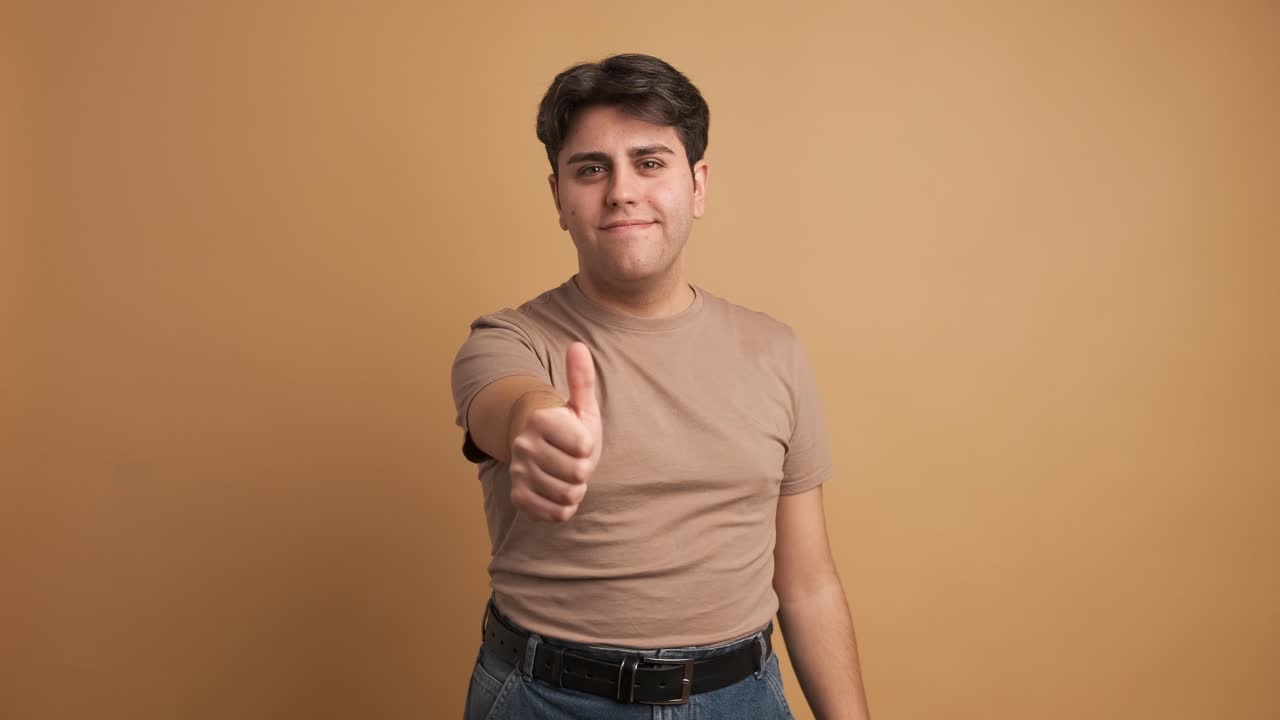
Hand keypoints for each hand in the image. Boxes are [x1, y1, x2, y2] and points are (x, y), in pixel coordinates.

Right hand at [508, 342, 602, 521]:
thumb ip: (581, 379)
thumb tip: (578, 346)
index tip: (579, 440)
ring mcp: (518, 472)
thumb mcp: (581, 405)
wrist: (545, 453)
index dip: (590, 446)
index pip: (584, 446)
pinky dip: (564, 507)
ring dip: (575, 488)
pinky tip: (557, 491)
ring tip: (566, 475)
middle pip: (578, 473)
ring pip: (568, 495)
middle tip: (574, 460)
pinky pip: (556, 513)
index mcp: (539, 420)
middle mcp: (523, 445)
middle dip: (584, 470)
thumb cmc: (570, 428)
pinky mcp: (518, 497)